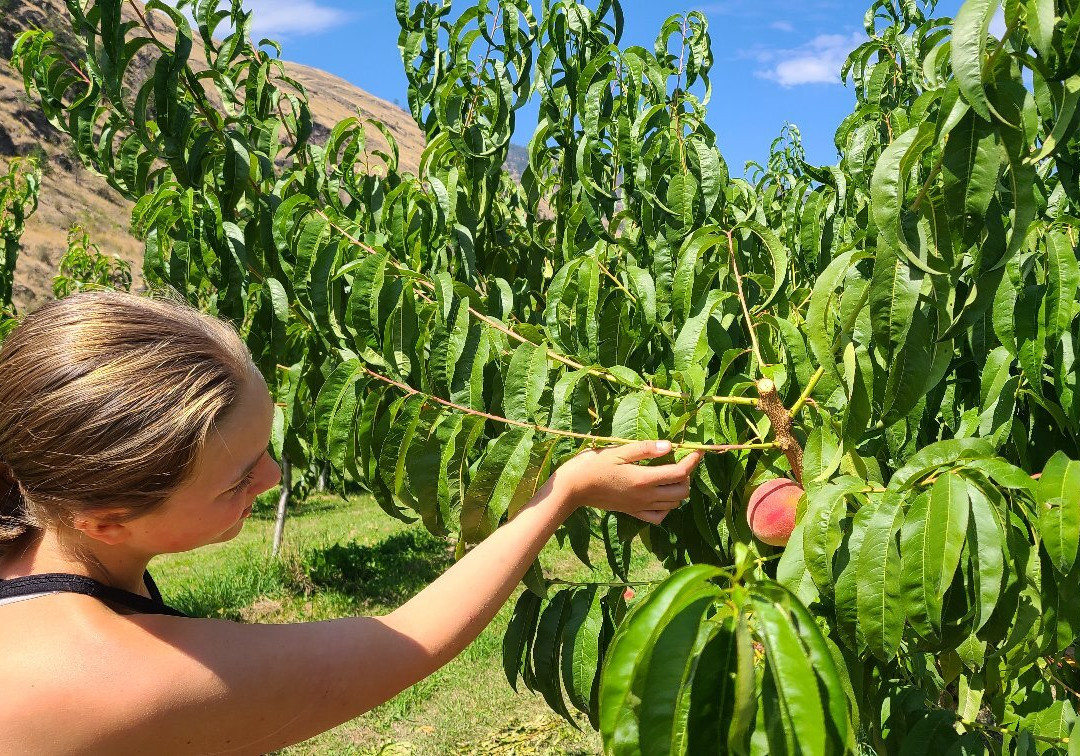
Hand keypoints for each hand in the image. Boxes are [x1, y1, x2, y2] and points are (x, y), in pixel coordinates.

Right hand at [549, 440, 703, 524]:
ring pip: (674, 503)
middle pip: (682, 491)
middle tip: (680, 461)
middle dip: (687, 475)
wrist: (574, 488)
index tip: (698, 451)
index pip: (679, 473)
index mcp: (643, 479)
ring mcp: (640, 506)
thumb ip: (645, 449)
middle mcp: (645, 496)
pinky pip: (659, 516)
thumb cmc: (593, 465)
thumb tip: (670, 446)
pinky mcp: (633, 512)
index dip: (692, 461)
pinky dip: (667, 507)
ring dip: (678, 489)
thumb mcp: (618, 451)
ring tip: (671, 474)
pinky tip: (660, 495)